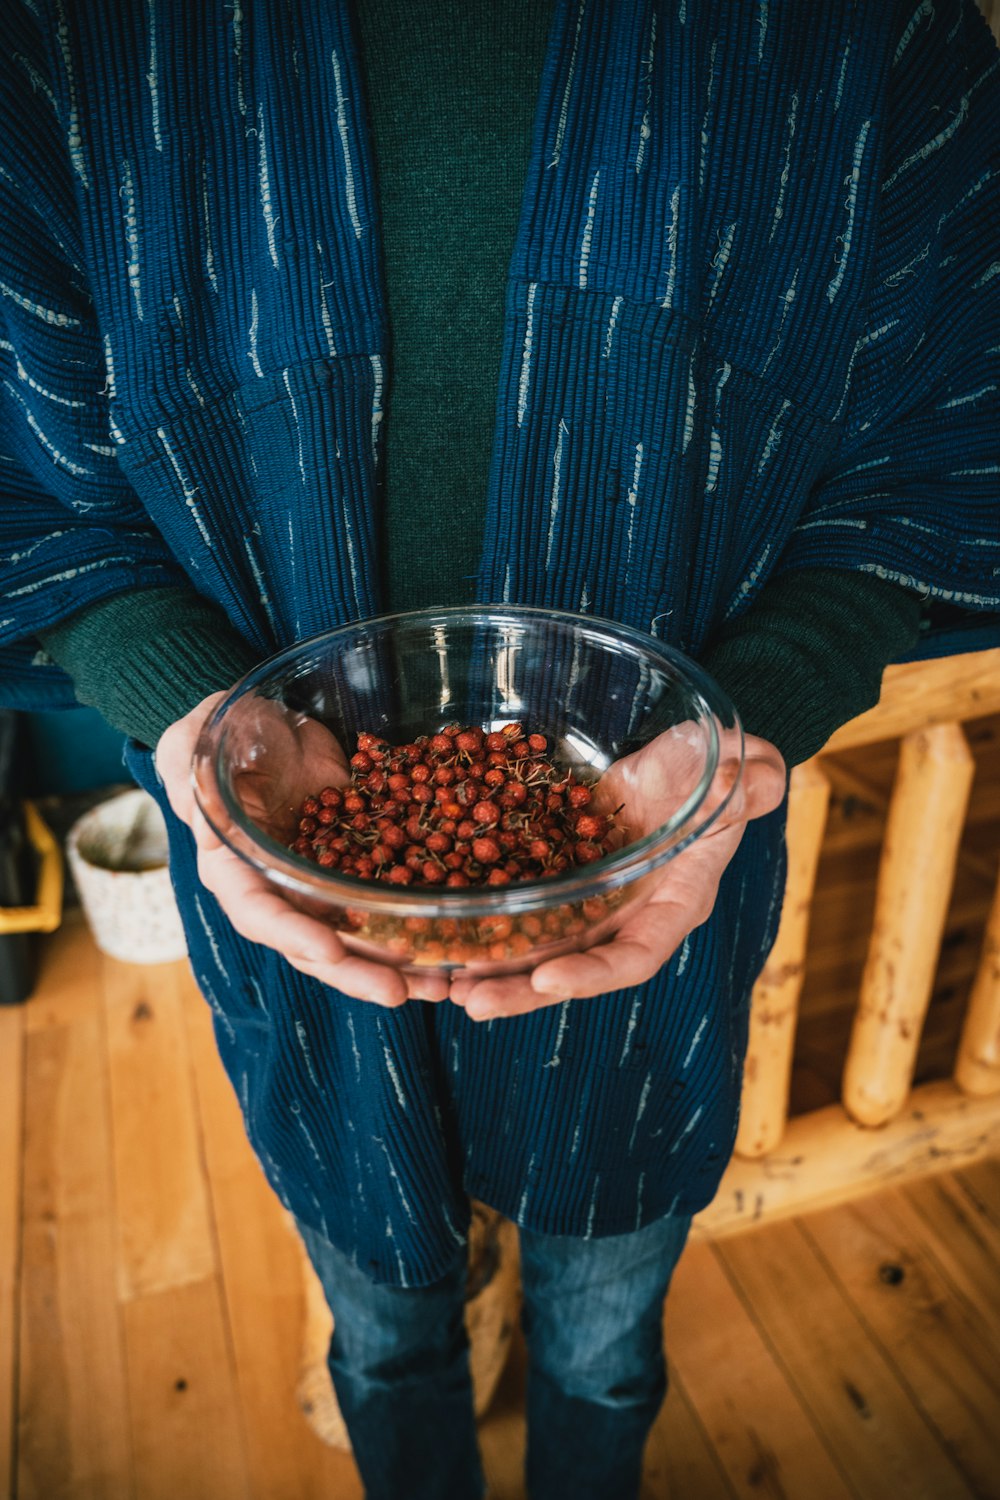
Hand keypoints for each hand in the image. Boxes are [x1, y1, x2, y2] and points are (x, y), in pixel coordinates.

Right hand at [156, 691, 450, 1005]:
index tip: (330, 951)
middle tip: (400, 991)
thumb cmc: (221, 731)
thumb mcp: (194, 747)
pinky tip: (457, 937)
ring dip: (398, 964)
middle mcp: (280, 890)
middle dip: (357, 972)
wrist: (268, 721)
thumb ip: (191, 778)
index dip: (293, 935)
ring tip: (442, 984)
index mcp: (234, 869)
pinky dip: (420, 920)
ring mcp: (323, 882)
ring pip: (359, 935)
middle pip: (315, 945)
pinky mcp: (359, 863)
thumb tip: (204, 815)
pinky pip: (390, 899)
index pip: (259, 913)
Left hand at [448, 726, 786, 1020]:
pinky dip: (477, 921)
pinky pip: (515, 907)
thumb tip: (753, 780)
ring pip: (534, 948)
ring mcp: (588, 901)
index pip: (636, 955)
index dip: (593, 972)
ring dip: (488, 968)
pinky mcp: (557, 875)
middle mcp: (625, 916)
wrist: (688, 758)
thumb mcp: (745, 769)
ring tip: (437, 982)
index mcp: (673, 904)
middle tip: (470, 1001)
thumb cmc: (722, 766)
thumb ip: (749, 781)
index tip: (547, 979)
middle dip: (520, 990)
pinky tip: (434, 932)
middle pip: (571, 968)